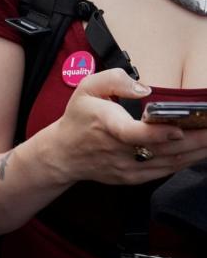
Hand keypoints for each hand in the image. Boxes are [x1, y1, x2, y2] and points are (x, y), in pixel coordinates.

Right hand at [39, 69, 206, 185]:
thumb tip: (145, 89)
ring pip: (168, 161)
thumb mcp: (86, 88)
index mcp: (105, 125)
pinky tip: (201, 152)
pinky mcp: (133, 177)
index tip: (178, 128)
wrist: (63, 153)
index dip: (156, 133)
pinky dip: (186, 161)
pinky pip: (165, 170)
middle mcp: (117, 150)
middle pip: (161, 148)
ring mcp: (126, 167)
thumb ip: (114, 80)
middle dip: (194, 139)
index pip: (131, 133)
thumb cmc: (79, 118)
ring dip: (196, 151)